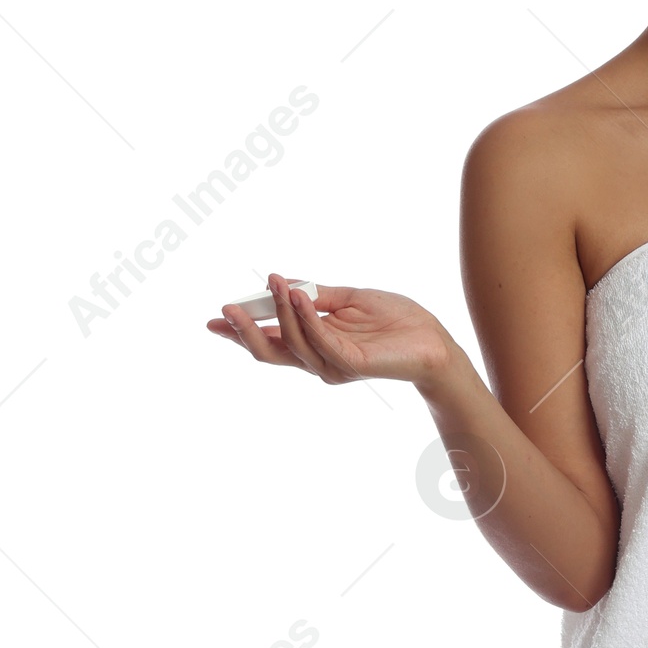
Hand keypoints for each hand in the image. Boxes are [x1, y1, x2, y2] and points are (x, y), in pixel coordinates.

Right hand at [206, 276, 458, 388]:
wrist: (432, 339)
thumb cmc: (395, 320)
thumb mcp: (348, 298)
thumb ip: (315, 294)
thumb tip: (280, 282)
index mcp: (314, 344)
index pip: (270, 342)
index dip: (239, 332)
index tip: (214, 320)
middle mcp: (318, 360)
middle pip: (270, 353)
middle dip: (245, 332)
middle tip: (226, 309)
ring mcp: (333, 365)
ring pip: (293, 344)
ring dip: (280, 310)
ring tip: (275, 282)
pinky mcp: (352, 364)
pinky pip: (322, 341)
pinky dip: (306, 317)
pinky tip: (298, 296)